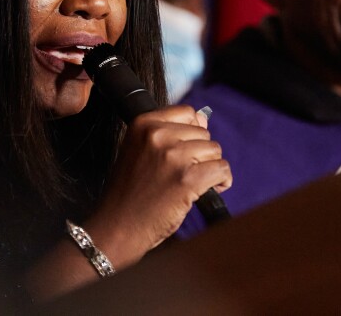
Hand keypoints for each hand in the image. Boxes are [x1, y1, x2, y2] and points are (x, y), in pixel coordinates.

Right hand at [85, 105, 230, 266]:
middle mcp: (157, 135)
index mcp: (143, 123)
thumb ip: (169, 132)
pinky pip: (222, 169)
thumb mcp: (139, 151)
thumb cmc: (129, 192)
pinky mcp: (187, 178)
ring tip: (191, 183)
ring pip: (214, 150)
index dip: (191, 133)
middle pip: (203, 133)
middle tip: (182, 174)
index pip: (188, 113)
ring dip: (210, 168)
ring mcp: (173, 156)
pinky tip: (208, 190)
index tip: (183, 152)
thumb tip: (203, 118)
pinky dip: (221, 182)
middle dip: (200, 153)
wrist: (118, 227)